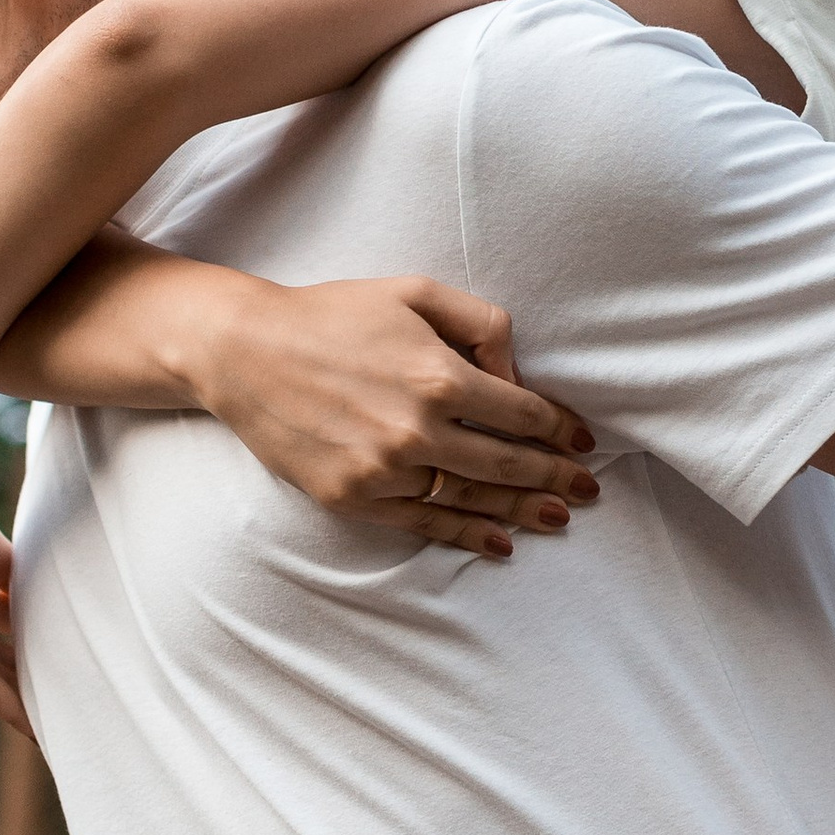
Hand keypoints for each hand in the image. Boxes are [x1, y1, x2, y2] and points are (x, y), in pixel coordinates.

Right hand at [164, 270, 601, 561]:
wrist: (245, 352)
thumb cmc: (335, 314)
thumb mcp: (415, 292)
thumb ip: (480, 324)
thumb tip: (516, 375)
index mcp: (439, 376)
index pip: (522, 413)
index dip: (560, 429)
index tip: (583, 441)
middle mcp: (417, 430)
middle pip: (506, 465)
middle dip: (554, 478)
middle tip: (589, 491)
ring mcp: (384, 471)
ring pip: (470, 500)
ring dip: (522, 513)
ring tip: (560, 520)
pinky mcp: (353, 498)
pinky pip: (424, 523)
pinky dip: (466, 535)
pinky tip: (499, 542)